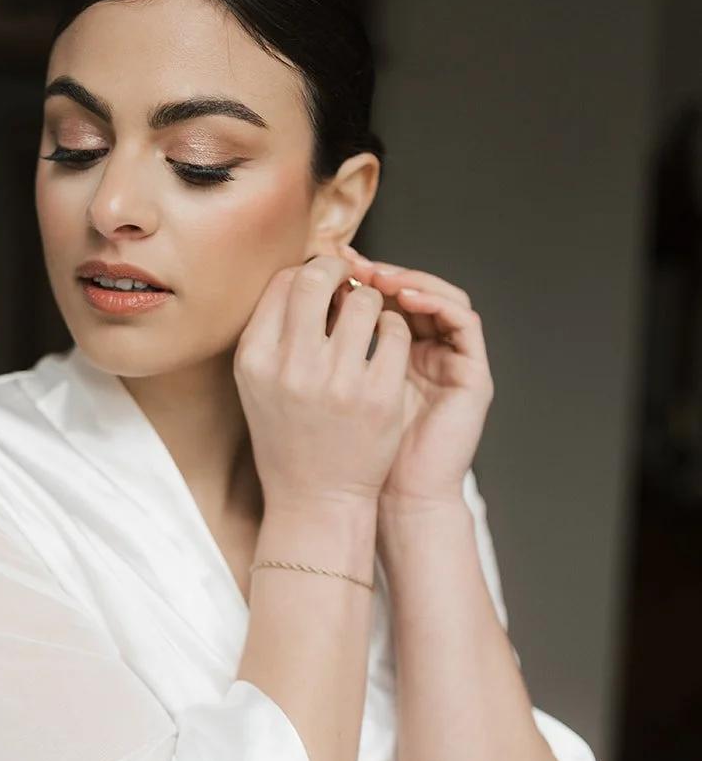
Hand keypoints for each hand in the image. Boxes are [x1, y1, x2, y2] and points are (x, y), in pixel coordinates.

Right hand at [234, 255, 412, 512]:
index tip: (324, 282)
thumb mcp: (260, 384)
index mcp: (255, 358)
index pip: (283, 283)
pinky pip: (395, 333)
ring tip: (370, 321)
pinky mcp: (377, 396)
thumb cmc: (288, 436)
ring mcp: (336, 382)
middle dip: (340, 271)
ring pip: (365, 302)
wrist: (315, 498)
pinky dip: (395, 331)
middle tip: (352, 281)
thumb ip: (274, 332)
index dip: (309, 272)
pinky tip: (387, 346)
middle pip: (318, 279)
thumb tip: (308, 275)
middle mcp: (291, 367)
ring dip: (372, 303)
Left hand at [339, 246, 493, 512]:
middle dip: (378, 270)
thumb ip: (319, 349)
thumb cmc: (346, 454)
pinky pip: (464, 320)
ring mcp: (451, 361)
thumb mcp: (324, 390)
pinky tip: (404, 298)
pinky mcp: (473, 374)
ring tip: (376, 276)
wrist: (383, 500)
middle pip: (409, 290)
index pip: (379, 296)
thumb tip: (287, 299)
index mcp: (389, 354)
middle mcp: (424, 352)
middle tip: (349, 260)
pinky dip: (437, 302)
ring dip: (408, 279)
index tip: (321, 265)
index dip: (353, 276)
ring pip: (439, 296)